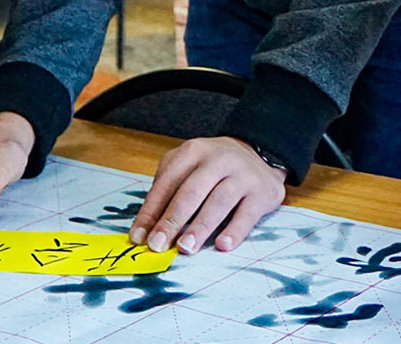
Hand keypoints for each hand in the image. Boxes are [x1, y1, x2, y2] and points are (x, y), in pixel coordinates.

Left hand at [130, 137, 284, 254]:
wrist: (259, 155)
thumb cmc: (214, 167)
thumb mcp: (189, 165)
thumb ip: (169, 189)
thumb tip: (148, 226)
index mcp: (193, 151)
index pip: (167, 183)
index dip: (151, 211)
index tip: (139, 236)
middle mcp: (218, 159)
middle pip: (191, 192)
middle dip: (171, 221)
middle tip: (157, 245)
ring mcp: (241, 175)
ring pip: (218, 202)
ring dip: (199, 227)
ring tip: (185, 247)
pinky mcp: (261, 192)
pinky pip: (246, 214)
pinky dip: (234, 231)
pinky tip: (222, 245)